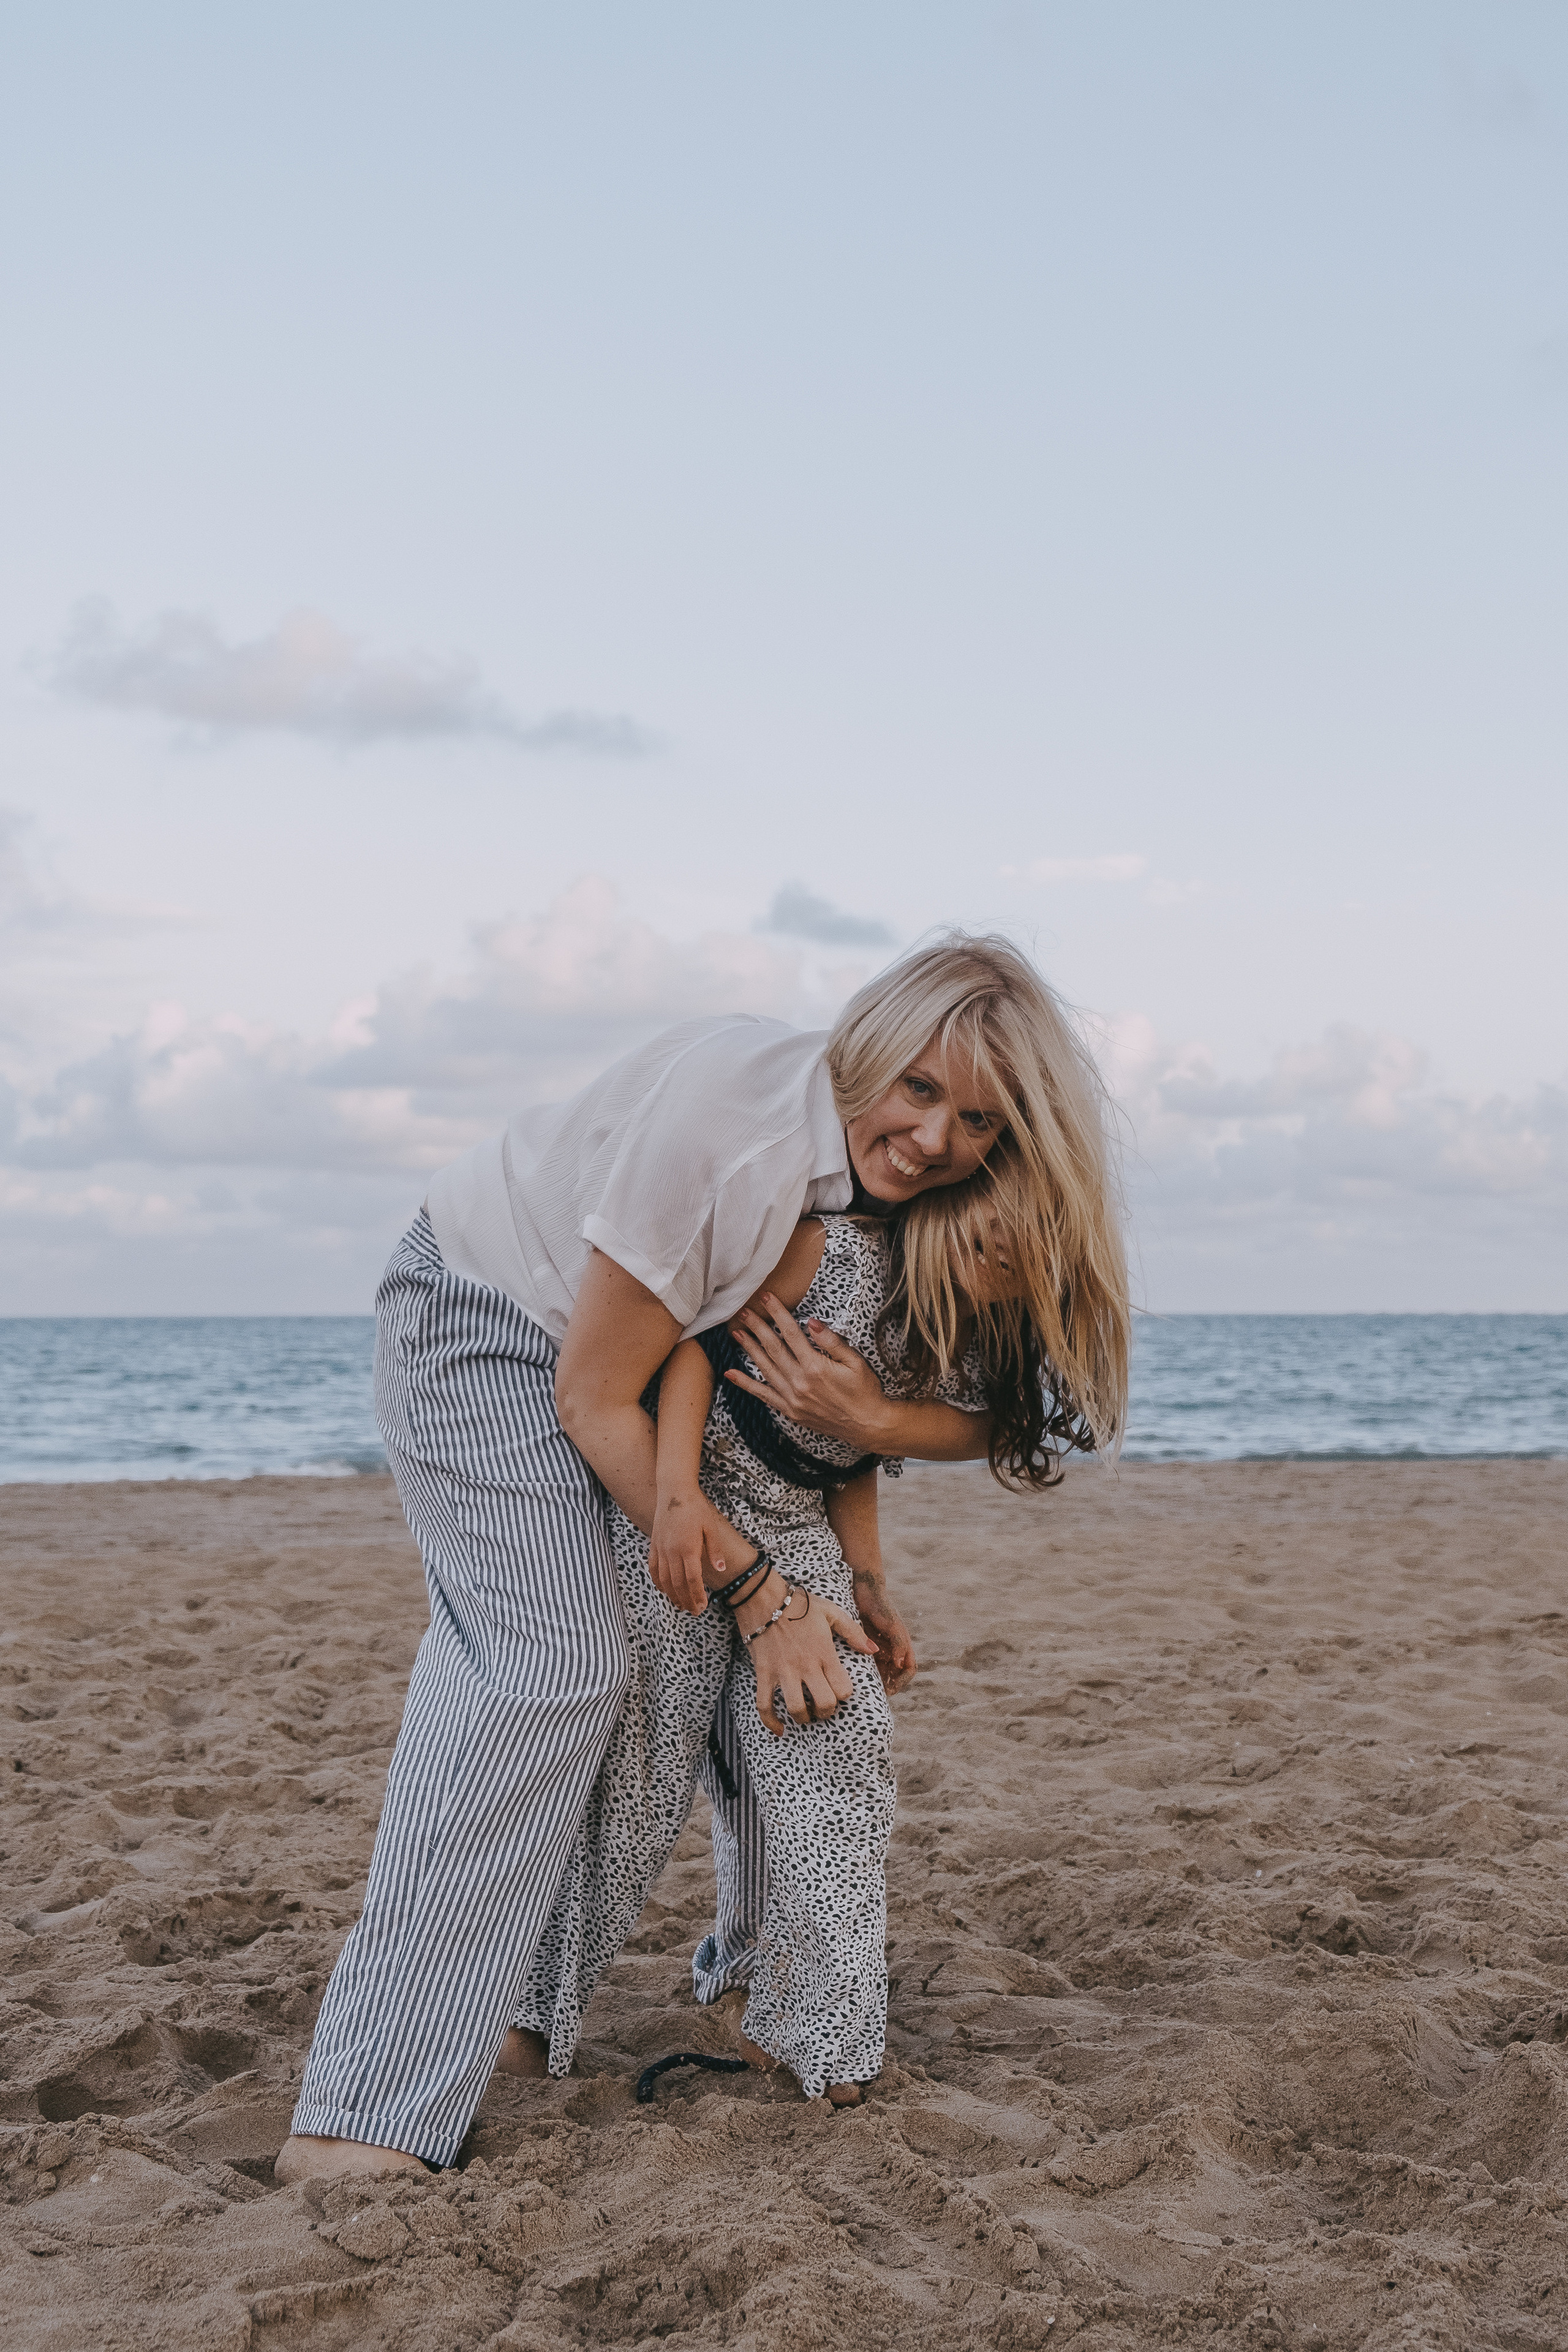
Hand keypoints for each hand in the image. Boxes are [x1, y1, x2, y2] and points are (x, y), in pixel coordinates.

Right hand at [649, 1492, 752, 1616]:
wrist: (674, 1492)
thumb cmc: (695, 1508)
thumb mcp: (711, 1527)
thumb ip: (715, 1550)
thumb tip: (721, 1569)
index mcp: (688, 1548)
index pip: (692, 1580)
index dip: (697, 1596)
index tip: (702, 1607)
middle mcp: (672, 1552)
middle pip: (678, 1584)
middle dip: (686, 1600)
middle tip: (694, 1612)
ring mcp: (660, 1549)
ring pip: (664, 1580)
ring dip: (672, 1595)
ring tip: (681, 1605)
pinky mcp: (654, 1545)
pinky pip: (653, 1569)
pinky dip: (658, 1582)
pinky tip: (664, 1590)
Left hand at [725, 1295, 890, 1449]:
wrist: (867, 1425)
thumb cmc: (865, 1391)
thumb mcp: (856, 1362)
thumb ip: (832, 1342)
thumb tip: (812, 1322)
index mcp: (816, 1367)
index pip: (792, 1333)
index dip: (778, 1314)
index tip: (767, 1299)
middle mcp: (800, 1382)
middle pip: (773, 1348)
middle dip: (757, 1327)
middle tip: (744, 1312)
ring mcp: (792, 1398)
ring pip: (765, 1368)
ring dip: (749, 1349)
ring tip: (736, 1333)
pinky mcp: (790, 1411)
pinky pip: (763, 1395)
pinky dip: (746, 1384)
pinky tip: (731, 1374)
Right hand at [735, 1573, 879, 1733]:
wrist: (763, 1597)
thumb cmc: (799, 1604)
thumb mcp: (831, 1612)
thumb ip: (854, 1632)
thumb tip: (873, 1650)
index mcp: (824, 1653)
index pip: (843, 1689)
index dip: (844, 1695)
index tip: (839, 1690)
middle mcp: (805, 1665)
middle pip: (823, 1704)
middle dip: (826, 1711)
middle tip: (822, 1706)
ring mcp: (782, 1671)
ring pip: (796, 1708)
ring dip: (803, 1718)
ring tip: (805, 1713)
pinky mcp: (763, 1673)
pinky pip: (764, 1705)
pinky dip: (771, 1722)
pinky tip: (779, 1729)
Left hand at [852, 1572, 916, 1694]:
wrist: (864, 1589)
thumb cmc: (881, 1605)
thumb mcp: (891, 1624)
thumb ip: (899, 1643)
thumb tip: (900, 1665)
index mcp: (903, 1644)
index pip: (908, 1669)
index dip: (901, 1682)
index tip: (889, 1690)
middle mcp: (893, 1647)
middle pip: (895, 1673)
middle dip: (889, 1684)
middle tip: (875, 1693)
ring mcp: (881, 1646)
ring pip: (882, 1670)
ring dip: (877, 1679)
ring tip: (866, 1687)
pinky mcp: (868, 1643)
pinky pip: (869, 1662)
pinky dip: (866, 1670)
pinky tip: (856, 1675)